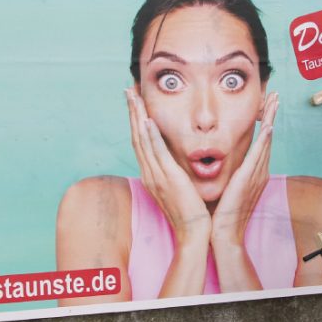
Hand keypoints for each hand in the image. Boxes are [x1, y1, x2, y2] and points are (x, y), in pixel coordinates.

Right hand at [125, 88, 210, 245]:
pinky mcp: (167, 177)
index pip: (140, 141)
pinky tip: (148, 120)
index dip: (136, 120)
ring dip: (138, 116)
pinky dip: (151, 135)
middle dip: (132, 112)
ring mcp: (156, 175)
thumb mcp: (177, 187)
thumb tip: (173, 161)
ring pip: (142, 140)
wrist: (192, 231)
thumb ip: (172, 172)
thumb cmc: (189, 211)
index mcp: (150, 174)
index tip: (135, 102)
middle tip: (128, 90)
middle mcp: (148, 172)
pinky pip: (156, 152)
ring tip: (134, 97)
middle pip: (136, 136)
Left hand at [211, 92, 278, 246]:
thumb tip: (219, 163)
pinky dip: (264, 141)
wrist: (224, 233)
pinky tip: (268, 127)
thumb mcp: (227, 187)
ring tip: (274, 102)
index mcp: (253, 173)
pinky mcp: (248, 179)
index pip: (261, 143)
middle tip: (275, 96)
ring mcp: (256, 174)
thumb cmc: (222, 213)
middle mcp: (259, 171)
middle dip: (272, 115)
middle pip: (268, 137)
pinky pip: (258, 155)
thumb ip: (228, 174)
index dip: (265, 123)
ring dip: (271, 119)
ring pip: (266, 141)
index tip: (266, 106)